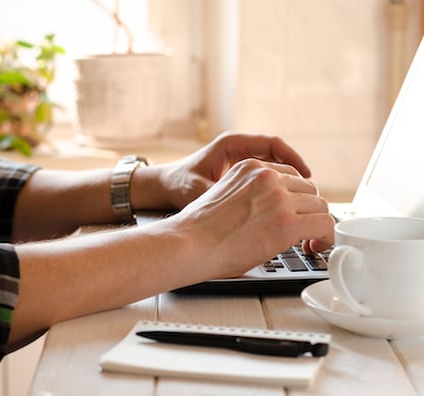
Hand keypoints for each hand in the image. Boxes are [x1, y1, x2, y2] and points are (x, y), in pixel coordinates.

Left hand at [131, 132, 311, 210]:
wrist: (164, 187)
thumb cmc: (179, 185)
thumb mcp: (200, 190)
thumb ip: (223, 193)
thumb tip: (248, 204)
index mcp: (231, 144)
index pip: (272, 144)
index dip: (293, 158)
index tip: (307, 175)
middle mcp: (238, 149)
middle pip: (277, 155)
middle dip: (295, 173)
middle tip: (309, 193)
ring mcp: (238, 160)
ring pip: (273, 167)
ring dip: (287, 182)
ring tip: (301, 202)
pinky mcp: (238, 173)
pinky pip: (264, 177)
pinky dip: (275, 189)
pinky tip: (282, 207)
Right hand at [164, 158, 333, 276]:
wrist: (189, 243)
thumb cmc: (199, 229)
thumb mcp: (225, 194)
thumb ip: (250, 193)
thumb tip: (266, 211)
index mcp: (250, 167)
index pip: (291, 177)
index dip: (296, 199)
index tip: (295, 213)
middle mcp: (267, 177)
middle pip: (309, 191)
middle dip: (307, 212)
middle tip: (302, 231)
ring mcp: (279, 198)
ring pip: (320, 207)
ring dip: (316, 225)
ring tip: (308, 242)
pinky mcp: (287, 222)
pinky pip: (325, 224)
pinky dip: (325, 238)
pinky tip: (314, 247)